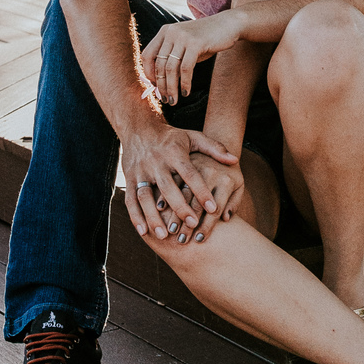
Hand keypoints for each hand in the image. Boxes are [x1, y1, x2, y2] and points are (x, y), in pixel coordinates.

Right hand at [122, 122, 237, 240]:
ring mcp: (140, 171)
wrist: (139, 128)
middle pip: (168, 187)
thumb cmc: (172, 138)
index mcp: (175, 152)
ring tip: (166, 236)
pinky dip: (136, 217)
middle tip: (192, 224)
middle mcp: (156, 162)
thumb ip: (214, 148)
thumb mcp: (193, 137)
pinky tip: (144, 233)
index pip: (190, 173)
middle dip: (180, 207)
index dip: (201, 191)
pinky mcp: (128, 178)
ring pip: (145, 196)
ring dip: (154, 217)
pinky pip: (130, 200)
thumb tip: (234, 160)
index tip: (213, 208)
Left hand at [140, 9, 245, 104]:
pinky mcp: (196, 43)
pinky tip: (186, 92)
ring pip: (171, 68)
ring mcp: (183, 37)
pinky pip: (186, 68)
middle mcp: (171, 32)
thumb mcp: (185, 46)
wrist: (229, 24)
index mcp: (165, 31)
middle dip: (161, 85)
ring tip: (173, 101)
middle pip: (159, 64)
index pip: (147, 55)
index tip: (154, 86)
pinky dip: (184, 83)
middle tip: (165, 100)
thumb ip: (173, 59)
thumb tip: (160, 83)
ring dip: (171, 88)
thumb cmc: (206, 39)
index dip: (148, 73)